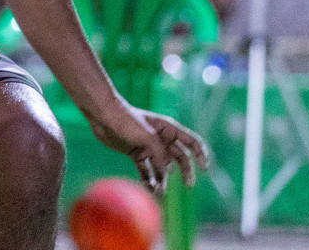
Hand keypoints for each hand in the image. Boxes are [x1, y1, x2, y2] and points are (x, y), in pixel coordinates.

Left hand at [89, 101, 209, 193]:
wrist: (103, 116)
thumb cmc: (127, 121)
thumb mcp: (148, 137)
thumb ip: (159, 156)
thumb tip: (166, 175)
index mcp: (168, 129)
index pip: (191, 141)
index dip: (201, 154)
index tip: (204, 169)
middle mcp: (160, 139)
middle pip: (179, 157)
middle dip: (185, 172)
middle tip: (189, 186)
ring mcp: (148, 147)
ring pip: (162, 168)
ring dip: (163, 180)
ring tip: (160, 192)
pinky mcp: (136, 154)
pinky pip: (147, 170)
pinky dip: (149, 180)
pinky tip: (151, 189)